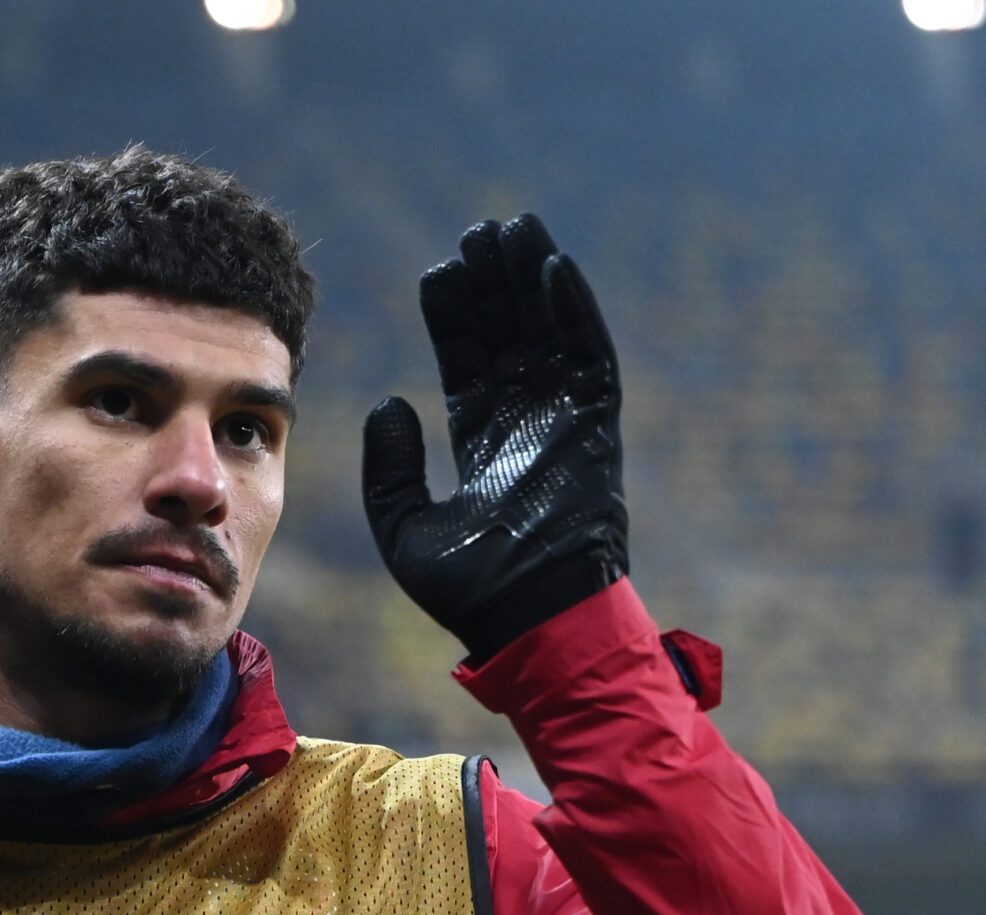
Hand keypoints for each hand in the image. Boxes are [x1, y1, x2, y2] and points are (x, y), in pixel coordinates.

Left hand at [363, 213, 627, 658]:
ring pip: (549, 334)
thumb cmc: (469, 590)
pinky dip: (574, 309)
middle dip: (493, 287)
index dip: (455, 321)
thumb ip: (390, 468)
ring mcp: (565, 423)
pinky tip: (551, 264)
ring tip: (510, 227)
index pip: (469, 367)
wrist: (528, 616)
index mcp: (486, 447)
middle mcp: (528, 427)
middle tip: (476, 231)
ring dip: (529, 282)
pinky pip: (590, 354)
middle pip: (511, 339)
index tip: (436, 274)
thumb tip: (388, 401)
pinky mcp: (597, 426)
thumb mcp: (404, 527)